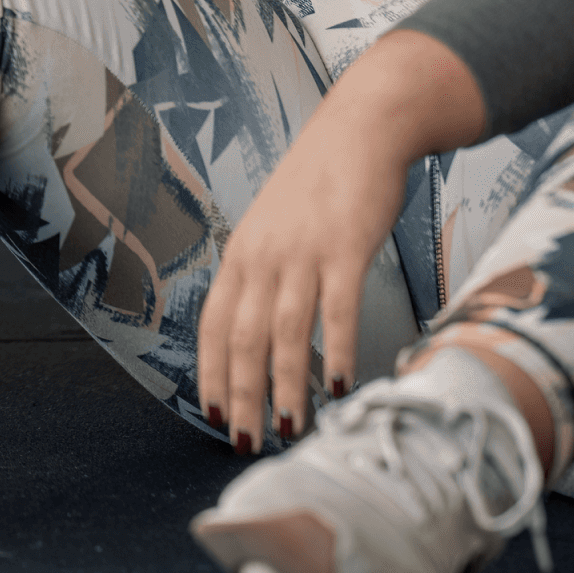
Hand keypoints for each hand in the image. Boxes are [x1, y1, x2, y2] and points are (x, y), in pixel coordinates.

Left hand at [195, 31, 486, 447]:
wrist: (361, 128)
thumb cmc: (320, 184)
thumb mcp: (275, 226)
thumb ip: (264, 273)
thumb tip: (256, 330)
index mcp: (242, 252)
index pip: (213, 323)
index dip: (212, 373)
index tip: (214, 416)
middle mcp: (263, 254)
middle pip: (243, 338)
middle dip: (243, 396)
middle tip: (248, 444)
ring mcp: (302, 250)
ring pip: (284, 332)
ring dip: (286, 387)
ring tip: (292, 430)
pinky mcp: (344, 247)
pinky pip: (335, 309)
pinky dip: (334, 350)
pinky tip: (338, 386)